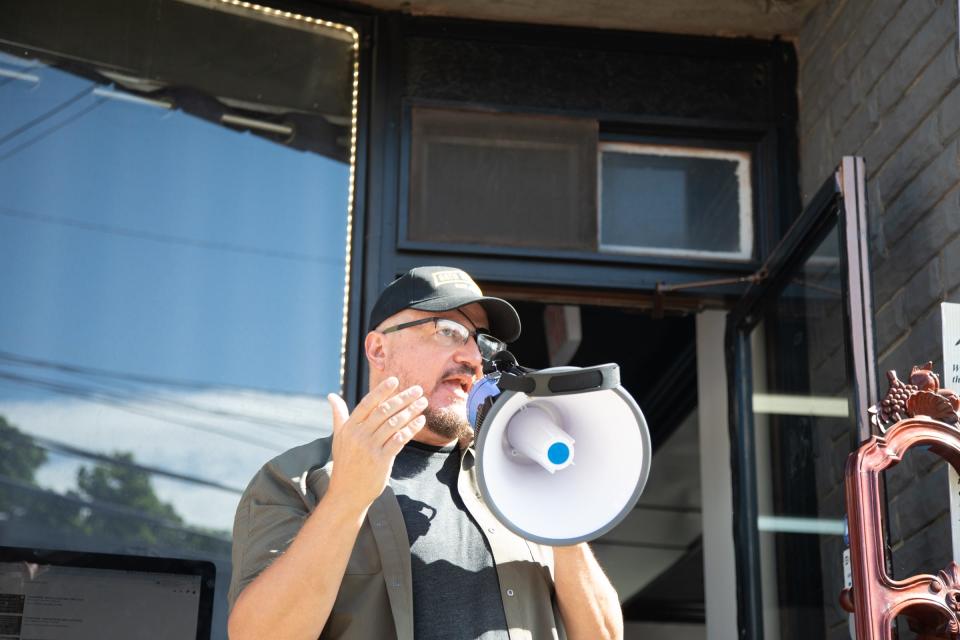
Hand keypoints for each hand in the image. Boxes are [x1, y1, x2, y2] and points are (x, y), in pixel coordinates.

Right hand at [326, 377, 426, 509]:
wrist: (346, 493)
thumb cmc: (344, 463)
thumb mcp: (338, 438)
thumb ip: (338, 415)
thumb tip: (331, 396)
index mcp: (349, 427)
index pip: (367, 404)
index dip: (381, 391)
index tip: (395, 379)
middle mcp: (358, 435)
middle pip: (384, 411)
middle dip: (403, 398)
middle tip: (418, 389)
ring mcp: (370, 448)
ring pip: (394, 424)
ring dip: (411, 411)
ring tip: (423, 402)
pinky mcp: (381, 460)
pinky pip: (399, 440)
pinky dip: (411, 428)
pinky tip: (420, 420)